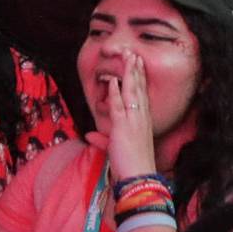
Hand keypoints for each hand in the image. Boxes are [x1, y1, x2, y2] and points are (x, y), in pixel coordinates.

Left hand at [95, 48, 156, 181]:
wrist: (139, 177)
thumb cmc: (131, 165)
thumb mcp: (115, 149)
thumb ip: (103, 140)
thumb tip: (90, 135)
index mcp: (142, 122)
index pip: (141, 95)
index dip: (138, 79)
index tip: (137, 64)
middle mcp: (141, 118)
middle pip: (139, 89)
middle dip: (136, 70)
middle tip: (133, 53)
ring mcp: (134, 121)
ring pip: (132, 92)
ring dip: (129, 74)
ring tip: (128, 56)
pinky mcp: (124, 127)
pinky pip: (120, 106)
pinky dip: (116, 93)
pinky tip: (113, 80)